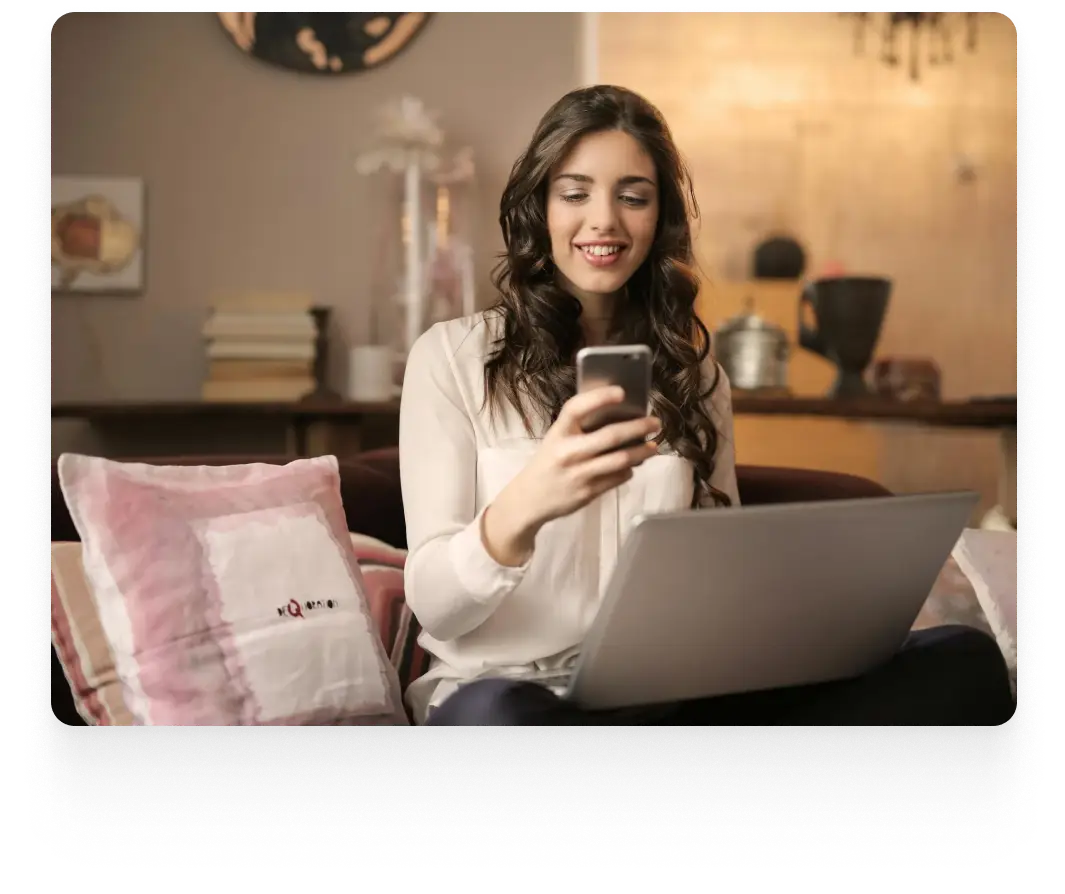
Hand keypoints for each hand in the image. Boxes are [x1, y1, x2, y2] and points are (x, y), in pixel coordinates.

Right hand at [481, 386, 659, 565]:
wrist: (529, 499)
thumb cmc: (548, 462)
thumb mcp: (556, 440)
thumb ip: (580, 429)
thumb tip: (620, 417)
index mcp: (558, 433)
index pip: (577, 408)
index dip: (599, 397)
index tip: (622, 392)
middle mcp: (568, 452)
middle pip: (609, 436)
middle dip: (638, 427)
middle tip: (655, 422)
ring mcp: (578, 474)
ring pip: (619, 460)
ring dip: (641, 452)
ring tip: (653, 446)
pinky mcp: (587, 493)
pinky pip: (617, 478)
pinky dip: (629, 470)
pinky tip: (633, 465)